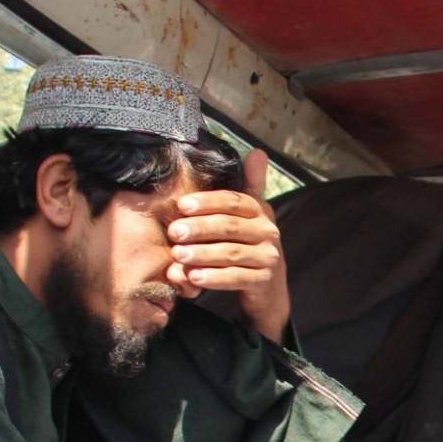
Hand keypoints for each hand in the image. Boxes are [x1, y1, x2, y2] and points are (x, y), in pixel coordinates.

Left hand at [169, 150, 288, 342]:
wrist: (268, 290)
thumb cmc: (249, 247)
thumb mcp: (248, 216)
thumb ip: (249, 185)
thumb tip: (257, 151)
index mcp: (260, 211)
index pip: (233, 201)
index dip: (208, 202)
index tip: (182, 205)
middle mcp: (269, 231)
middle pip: (229, 226)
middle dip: (199, 228)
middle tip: (173, 232)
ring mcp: (269, 257)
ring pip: (231, 253)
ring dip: (202, 253)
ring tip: (178, 255)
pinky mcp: (264, 281)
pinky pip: (236, 277)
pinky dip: (214, 278)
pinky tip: (194, 277)